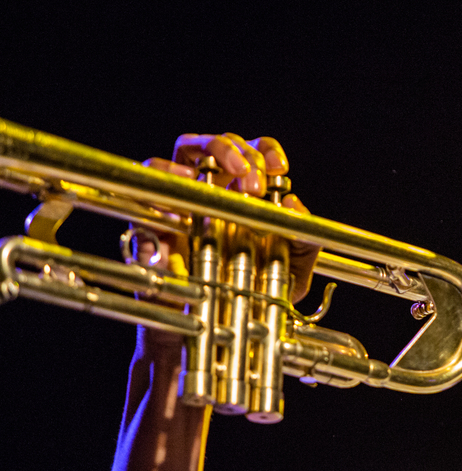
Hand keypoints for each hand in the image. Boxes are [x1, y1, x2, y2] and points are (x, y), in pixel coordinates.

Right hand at [144, 133, 319, 301]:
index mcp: (246, 193)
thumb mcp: (290, 274)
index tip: (280, 169)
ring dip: (213, 152)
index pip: (255, 152)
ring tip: (230, 178)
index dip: (267, 150)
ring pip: (188, 146)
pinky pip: (149, 178)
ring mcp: (181, 194)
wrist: (210, 328)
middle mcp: (214, 186)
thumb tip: (294, 206)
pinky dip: (167, 174)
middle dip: (243, 155)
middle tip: (255, 186)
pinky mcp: (151, 210)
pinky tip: (189, 188)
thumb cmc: (250, 295)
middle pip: (223, 142)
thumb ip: (304, 244)